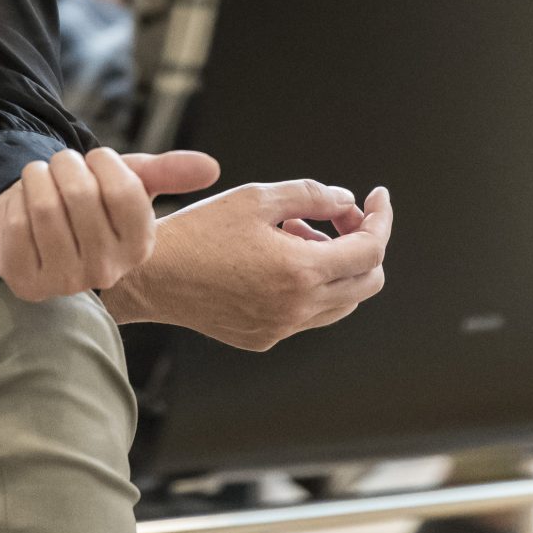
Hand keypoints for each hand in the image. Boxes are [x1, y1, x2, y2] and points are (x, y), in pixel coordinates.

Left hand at [0, 147, 219, 300]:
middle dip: (65, 163)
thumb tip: (211, 167)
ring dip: (37, 176)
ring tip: (42, 179)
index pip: (125, 191)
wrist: (36, 223)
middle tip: (63, 165)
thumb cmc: (88, 200)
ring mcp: (65, 282)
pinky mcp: (26, 283)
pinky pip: (16, 224)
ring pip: (45, 206)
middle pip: (80, 194)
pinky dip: (15, 201)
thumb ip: (169, 172)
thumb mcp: (130, 180)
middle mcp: (107, 271)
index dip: (103, 162)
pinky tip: (23, 207)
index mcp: (139, 246)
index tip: (96, 160)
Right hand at [103, 181, 391, 350]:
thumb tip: (346, 200)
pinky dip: (310, 285)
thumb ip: (311, 195)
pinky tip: (277, 258)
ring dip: (335, 265)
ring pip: (342, 302)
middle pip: (368, 282)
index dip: (381, 219)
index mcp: (300, 271)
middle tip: (340, 217)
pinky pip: (309, 314)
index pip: (370, 250)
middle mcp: (297, 307)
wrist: (151, 276)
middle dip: (364, 244)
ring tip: (297, 233)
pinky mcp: (265, 338)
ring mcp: (283, 328)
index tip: (377, 198)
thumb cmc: (197, 232)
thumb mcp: (256, 197)